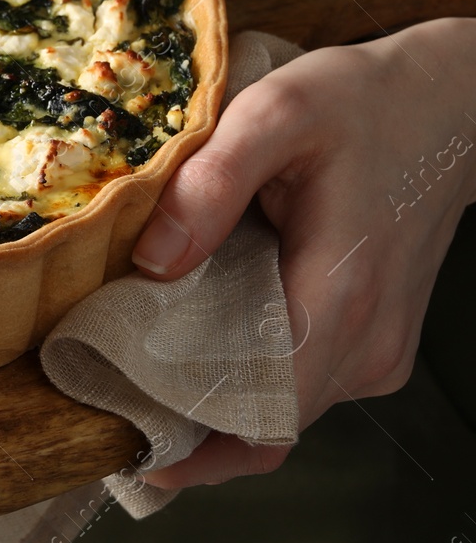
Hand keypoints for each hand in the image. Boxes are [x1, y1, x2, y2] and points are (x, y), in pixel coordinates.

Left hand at [136, 17, 475, 487]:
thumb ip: (210, 183)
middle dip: (183, 430)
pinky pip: (299, 387)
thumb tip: (152, 261)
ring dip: (210, 411)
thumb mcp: (275, 113)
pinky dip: (243, 386)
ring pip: (281, 414)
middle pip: (266, 426)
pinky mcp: (374, 344)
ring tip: (128, 390)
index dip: (190, 437)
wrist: (451, 105)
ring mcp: (377, 351)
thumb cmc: (361, 103)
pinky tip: (184, 357)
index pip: (263, 410)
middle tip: (102, 415)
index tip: (120, 438)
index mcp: (342, 293)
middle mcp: (368, 342)